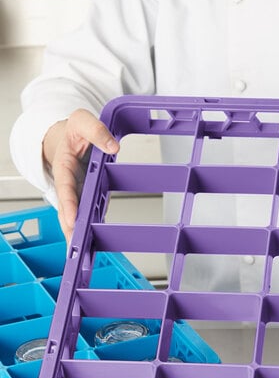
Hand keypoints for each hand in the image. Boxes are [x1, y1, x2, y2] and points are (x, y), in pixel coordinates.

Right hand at [42, 109, 118, 242]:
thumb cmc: (72, 130)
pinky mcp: (88, 196)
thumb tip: (113, 146)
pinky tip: (96, 246)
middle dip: (70, 231)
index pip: (66, 189)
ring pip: (78, 217)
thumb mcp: (82, 120)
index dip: (68, 205)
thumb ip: (97, 130)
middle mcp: (70, 183)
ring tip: (84, 257)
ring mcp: (79, 192)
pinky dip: (91, 229)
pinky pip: (90, 213)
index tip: (71, 220)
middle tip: (75, 251)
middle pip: (68, 211)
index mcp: (65, 166)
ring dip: (80, 236)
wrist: (67, 135)